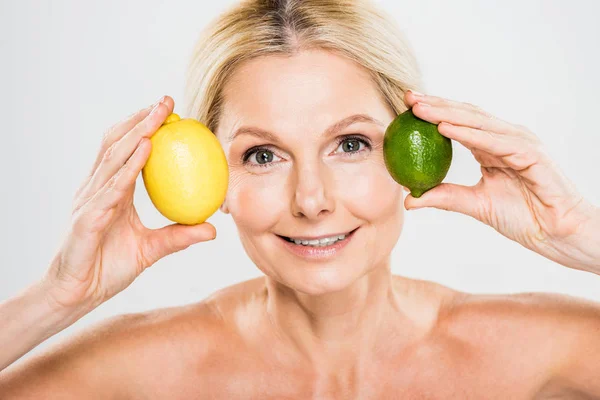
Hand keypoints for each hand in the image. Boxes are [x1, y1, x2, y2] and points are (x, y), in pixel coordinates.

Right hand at [43, 96, 216, 310]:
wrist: (76, 295)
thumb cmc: (107, 269)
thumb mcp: (151, 250)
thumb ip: (178, 236)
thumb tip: (212, 229)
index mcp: (110, 193)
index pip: (127, 152)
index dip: (144, 129)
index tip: (170, 112)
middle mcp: (97, 190)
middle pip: (118, 145)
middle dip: (141, 120)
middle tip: (166, 101)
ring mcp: (89, 202)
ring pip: (113, 159)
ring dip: (136, 134)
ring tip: (157, 116)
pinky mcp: (86, 219)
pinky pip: (111, 189)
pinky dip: (129, 168)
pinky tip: (145, 151)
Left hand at [402, 90, 597, 268]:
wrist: (557, 234)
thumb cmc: (524, 218)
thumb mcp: (475, 205)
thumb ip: (445, 197)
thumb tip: (409, 199)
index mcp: (492, 147)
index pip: (460, 122)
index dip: (434, 112)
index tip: (406, 106)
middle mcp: (506, 139)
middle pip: (466, 115)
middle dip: (436, 103)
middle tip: (408, 97)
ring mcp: (520, 143)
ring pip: (479, 123)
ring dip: (447, 114)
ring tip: (420, 109)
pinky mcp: (531, 154)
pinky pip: (495, 142)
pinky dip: (469, 134)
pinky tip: (445, 129)